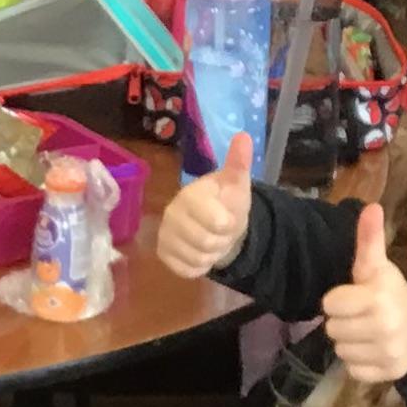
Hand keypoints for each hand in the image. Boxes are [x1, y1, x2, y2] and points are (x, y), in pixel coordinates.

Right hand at [158, 129, 256, 281]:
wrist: (215, 223)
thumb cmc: (226, 201)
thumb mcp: (236, 183)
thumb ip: (238, 162)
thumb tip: (244, 136)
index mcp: (190, 195)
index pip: (216, 221)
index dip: (229, 224)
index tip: (228, 217)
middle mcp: (171, 214)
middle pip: (207, 243)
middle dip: (221, 240)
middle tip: (221, 231)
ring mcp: (164, 235)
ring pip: (198, 259)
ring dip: (212, 254)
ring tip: (212, 240)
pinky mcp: (163, 254)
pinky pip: (188, 270)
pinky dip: (200, 266)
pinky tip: (201, 252)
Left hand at [319, 202, 406, 387]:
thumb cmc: (391, 293)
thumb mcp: (377, 267)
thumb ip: (369, 240)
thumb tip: (371, 206)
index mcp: (379, 298)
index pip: (330, 304)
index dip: (338, 299)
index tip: (353, 297)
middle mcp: (385, 327)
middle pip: (332, 329)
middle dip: (342, 321)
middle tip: (360, 315)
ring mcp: (388, 353)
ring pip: (340, 351)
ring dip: (349, 342)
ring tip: (366, 332)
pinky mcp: (389, 374)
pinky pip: (352, 370)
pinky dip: (358, 362)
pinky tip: (371, 349)